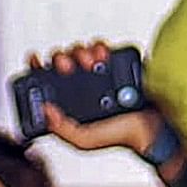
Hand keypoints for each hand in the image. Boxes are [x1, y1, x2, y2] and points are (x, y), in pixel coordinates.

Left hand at [29, 41, 162, 153]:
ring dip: (81, 52)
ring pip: (79, 50)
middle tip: (68, 67)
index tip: (34, 59)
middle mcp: (81, 84)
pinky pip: (100, 46)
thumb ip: (62, 129)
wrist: (152, 127)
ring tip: (90, 63)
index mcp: (69, 101)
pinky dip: (98, 46)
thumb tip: (45, 109)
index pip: (45, 79)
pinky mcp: (115, 63)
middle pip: (61, 59)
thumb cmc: (119, 136)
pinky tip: (102, 56)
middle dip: (61, 58)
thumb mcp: (84, 140)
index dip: (36, 67)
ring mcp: (98, 73)